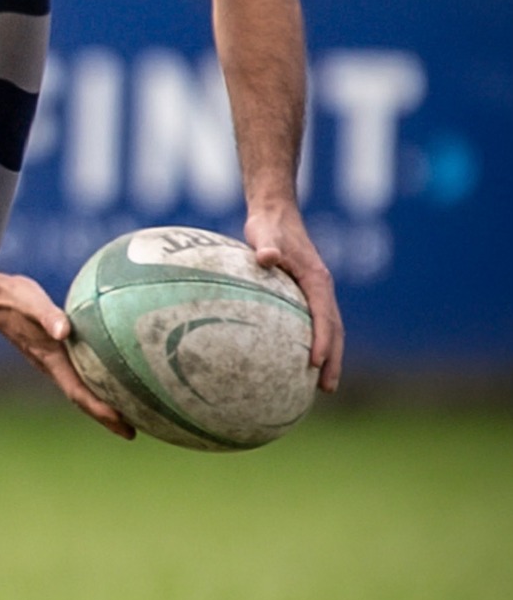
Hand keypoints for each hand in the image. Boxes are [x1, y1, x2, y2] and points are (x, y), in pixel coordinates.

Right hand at [0, 271, 135, 438]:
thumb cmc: (15, 299)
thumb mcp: (32, 303)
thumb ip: (48, 317)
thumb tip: (63, 330)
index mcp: (50, 358)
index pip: (78, 392)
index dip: (99, 409)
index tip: (121, 423)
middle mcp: (53, 366)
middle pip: (82, 399)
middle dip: (105, 417)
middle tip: (132, 433)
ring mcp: (53, 361)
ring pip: (81, 389)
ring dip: (102, 404)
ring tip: (128, 414)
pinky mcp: (55, 351)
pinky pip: (80, 373)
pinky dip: (97, 382)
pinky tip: (111, 379)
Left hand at [245, 203, 343, 392]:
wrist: (276, 212)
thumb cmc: (268, 225)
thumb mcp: (264, 234)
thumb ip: (266, 246)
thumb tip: (266, 257)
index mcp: (316, 278)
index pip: (324, 314)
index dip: (322, 339)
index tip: (316, 362)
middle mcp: (322, 287)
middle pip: (335, 329)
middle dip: (334, 359)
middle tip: (327, 387)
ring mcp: (317, 291)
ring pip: (330, 329)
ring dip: (331, 357)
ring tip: (323, 386)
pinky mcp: (307, 293)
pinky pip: (317, 323)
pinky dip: (318, 345)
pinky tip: (303, 364)